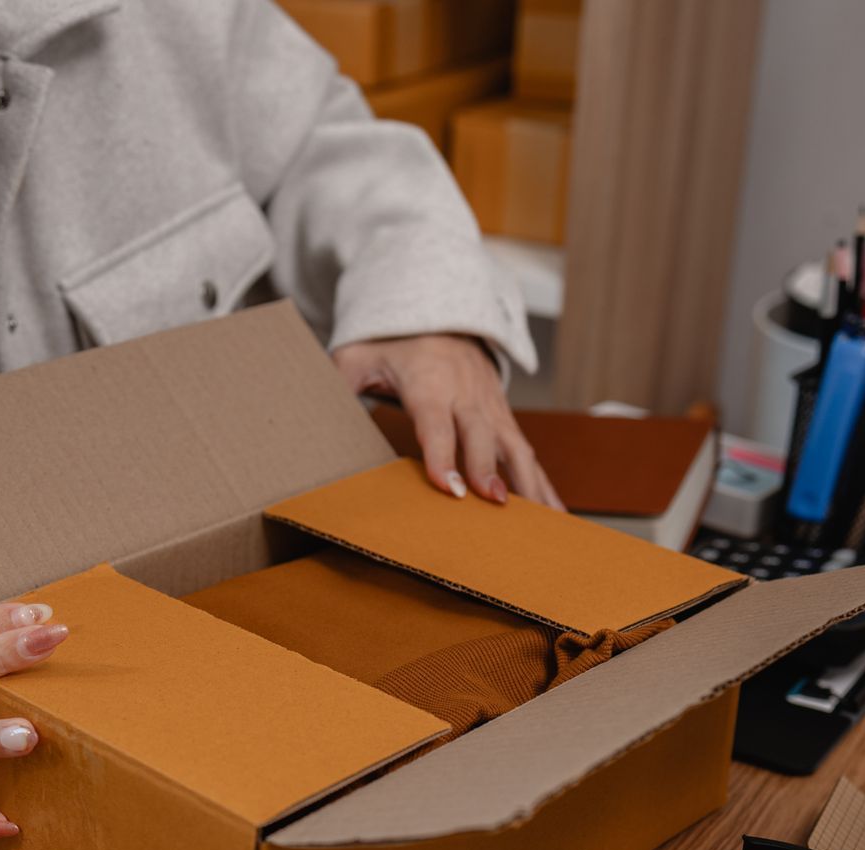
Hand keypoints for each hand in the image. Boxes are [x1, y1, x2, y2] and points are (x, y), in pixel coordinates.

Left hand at [333, 334, 563, 508]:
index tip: (450, 487)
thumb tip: (311, 406)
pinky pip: (526, 451)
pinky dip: (543, 483)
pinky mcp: (504, 417)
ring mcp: (491, 406)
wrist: (441, 313)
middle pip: (481, 435)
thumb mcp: (357, 353)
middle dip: (488, 469)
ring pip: (515, 446)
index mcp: (429, 381)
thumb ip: (339, 380)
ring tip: (542, 522)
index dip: (443, 454)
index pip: (436, 421)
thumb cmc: (393, 342)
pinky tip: (553, 514)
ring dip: (529, 483)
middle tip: (492, 504)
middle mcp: (467, 394)